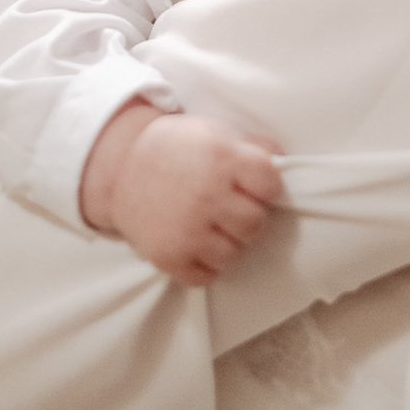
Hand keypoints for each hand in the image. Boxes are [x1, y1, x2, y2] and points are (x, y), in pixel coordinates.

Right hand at [79, 98, 281, 286]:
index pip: (271, 185)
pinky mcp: (168, 257)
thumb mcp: (217, 132)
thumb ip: (254, 148)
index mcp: (222, 158)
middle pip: (255, 224)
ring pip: (234, 255)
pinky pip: (206, 277)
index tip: (253, 185)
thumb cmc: (180, 147)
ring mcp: (186, 230)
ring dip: (229, 243)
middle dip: (249, 217)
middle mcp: (206, 195)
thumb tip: (285, 165)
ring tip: (214, 226)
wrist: (123, 167)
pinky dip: (205, 265)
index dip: (266, 186)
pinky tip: (197, 244)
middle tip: (232, 208)